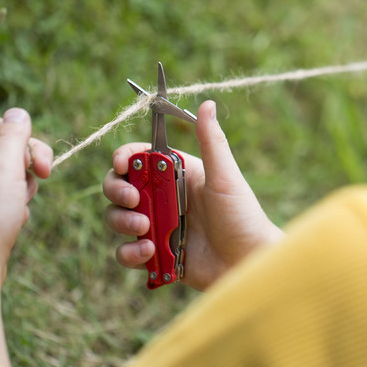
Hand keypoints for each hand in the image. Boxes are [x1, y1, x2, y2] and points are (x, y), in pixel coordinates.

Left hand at [0, 109, 52, 270]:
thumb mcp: (5, 166)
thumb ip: (14, 136)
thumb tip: (18, 113)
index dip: (24, 137)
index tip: (38, 160)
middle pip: (8, 148)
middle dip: (30, 161)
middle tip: (44, 175)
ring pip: (12, 173)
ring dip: (25, 184)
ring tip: (21, 202)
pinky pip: (8, 194)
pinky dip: (18, 202)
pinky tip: (14, 216)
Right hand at [103, 100, 283, 290]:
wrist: (248, 263)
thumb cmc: (243, 216)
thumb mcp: (225, 177)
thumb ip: (212, 142)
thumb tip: (207, 102)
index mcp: (176, 174)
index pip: (138, 157)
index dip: (123, 157)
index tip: (122, 164)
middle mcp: (162, 198)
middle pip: (119, 186)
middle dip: (117, 190)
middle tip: (134, 199)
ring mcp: (157, 227)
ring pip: (117, 218)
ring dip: (122, 222)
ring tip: (145, 230)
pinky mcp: (155, 255)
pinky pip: (126, 252)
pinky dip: (130, 253)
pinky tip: (149, 252)